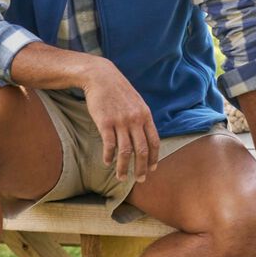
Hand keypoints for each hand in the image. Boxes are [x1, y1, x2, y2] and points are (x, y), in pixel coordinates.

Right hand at [83, 60, 159, 183]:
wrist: (101, 77)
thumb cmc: (118, 91)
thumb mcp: (136, 102)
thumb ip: (141, 119)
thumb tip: (145, 137)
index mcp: (145, 115)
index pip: (154, 142)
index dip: (154, 158)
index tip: (152, 169)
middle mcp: (135, 120)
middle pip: (141, 150)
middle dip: (141, 168)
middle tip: (139, 179)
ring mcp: (120, 121)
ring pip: (125, 151)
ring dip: (123, 167)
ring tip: (120, 177)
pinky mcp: (105, 122)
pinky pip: (109, 145)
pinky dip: (109, 156)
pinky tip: (107, 162)